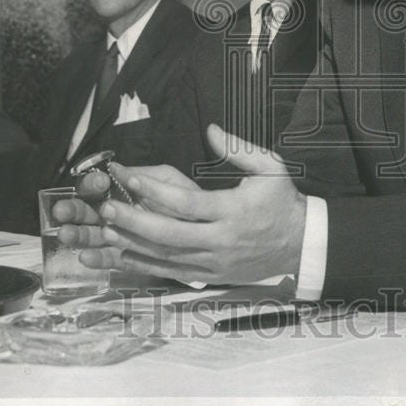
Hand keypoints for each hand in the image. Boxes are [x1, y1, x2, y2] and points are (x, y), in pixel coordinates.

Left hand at [60, 125, 307, 285]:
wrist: (301, 243)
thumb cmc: (282, 201)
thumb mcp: (270, 168)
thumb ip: (238, 149)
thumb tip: (210, 129)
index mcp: (234, 210)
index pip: (188, 203)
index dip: (157, 193)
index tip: (130, 179)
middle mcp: (222, 240)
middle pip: (171, 235)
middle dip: (135, 222)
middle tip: (107, 208)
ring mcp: (215, 263)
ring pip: (167, 257)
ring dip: (134, 245)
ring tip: (104, 232)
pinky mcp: (212, 276)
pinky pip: (173, 273)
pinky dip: (146, 266)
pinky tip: (123, 255)